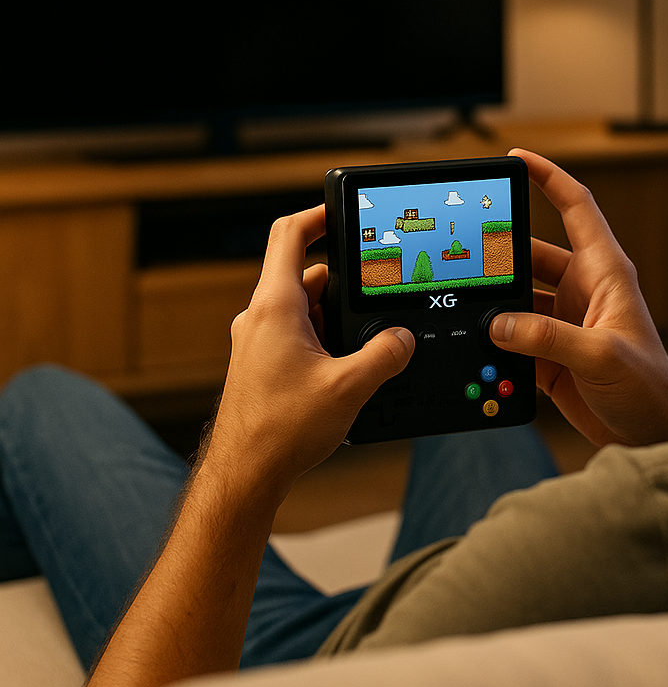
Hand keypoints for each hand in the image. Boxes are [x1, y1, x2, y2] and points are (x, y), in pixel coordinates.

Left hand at [204, 205, 413, 504]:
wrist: (244, 476)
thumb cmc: (279, 432)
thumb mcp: (348, 388)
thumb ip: (385, 355)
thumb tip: (404, 338)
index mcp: (275, 307)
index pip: (290, 234)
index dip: (319, 214)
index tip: (345, 210)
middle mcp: (262, 317)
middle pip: (309, 275)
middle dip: (347, 284)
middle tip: (379, 298)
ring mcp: (259, 341)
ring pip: (306, 308)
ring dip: (337, 318)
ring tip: (367, 346)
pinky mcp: (262, 364)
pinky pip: (299, 334)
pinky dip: (325, 339)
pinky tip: (348, 369)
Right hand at [489, 150, 667, 446]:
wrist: (654, 435)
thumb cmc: (650, 388)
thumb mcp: (601, 355)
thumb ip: (547, 337)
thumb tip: (499, 323)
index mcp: (604, 272)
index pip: (576, 207)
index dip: (548, 177)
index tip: (516, 158)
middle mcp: (583, 289)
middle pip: (531, 253)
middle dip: (500, 250)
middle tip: (463, 248)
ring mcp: (564, 321)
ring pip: (517, 296)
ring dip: (495, 302)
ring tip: (464, 302)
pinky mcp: (551, 353)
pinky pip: (514, 335)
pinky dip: (495, 339)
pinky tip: (476, 344)